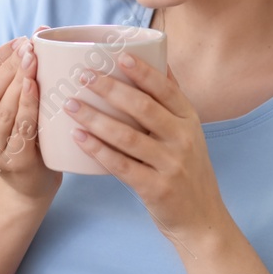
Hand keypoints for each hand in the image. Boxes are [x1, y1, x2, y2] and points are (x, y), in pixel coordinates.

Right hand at [0, 36, 59, 200]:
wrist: (30, 183)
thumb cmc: (19, 134)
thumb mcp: (7, 106)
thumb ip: (12, 74)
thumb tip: (38, 29)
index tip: (18, 41)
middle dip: (9, 65)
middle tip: (30, 46)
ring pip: (3, 108)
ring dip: (19, 80)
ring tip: (35, 59)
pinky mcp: (12, 162)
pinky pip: (22, 126)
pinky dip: (29, 103)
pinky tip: (37, 85)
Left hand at [66, 53, 228, 242]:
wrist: (201, 218)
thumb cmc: (187, 170)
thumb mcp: (189, 133)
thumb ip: (172, 102)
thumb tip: (159, 59)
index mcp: (189, 120)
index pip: (166, 89)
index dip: (143, 71)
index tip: (118, 55)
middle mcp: (183, 139)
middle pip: (143, 108)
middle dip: (110, 89)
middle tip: (83, 75)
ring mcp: (170, 164)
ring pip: (127, 136)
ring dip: (95, 118)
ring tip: (71, 104)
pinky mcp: (156, 188)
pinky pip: (121, 165)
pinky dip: (97, 150)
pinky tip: (78, 138)